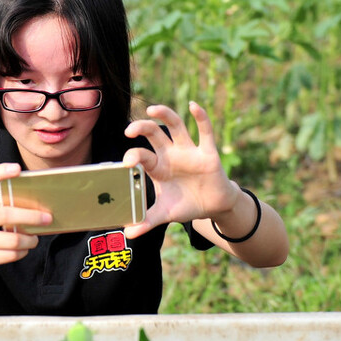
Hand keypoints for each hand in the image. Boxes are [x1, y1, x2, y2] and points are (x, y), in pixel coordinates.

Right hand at [0, 163, 51, 270]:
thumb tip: (34, 203)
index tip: (17, 168)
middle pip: (6, 215)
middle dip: (31, 217)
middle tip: (47, 218)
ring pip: (12, 240)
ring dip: (30, 239)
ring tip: (35, 238)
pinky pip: (8, 256)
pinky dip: (22, 252)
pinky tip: (24, 248)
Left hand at [121, 102, 239, 238]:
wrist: (213, 207)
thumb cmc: (186, 205)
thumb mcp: (165, 214)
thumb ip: (147, 221)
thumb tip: (128, 234)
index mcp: (158, 167)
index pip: (142, 155)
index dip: (134, 155)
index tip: (126, 162)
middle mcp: (171, 154)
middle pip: (154, 133)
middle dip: (141, 127)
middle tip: (130, 130)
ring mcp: (189, 151)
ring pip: (175, 126)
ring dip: (165, 115)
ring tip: (152, 109)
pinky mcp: (208, 152)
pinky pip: (205, 131)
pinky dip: (200, 117)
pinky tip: (193, 106)